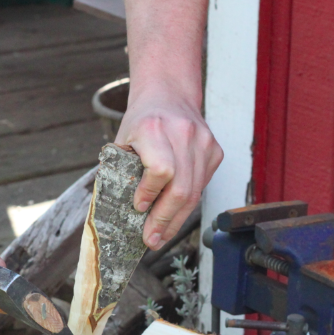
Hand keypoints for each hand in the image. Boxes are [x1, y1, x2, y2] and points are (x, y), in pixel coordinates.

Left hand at [115, 90, 222, 250]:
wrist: (169, 94)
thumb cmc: (141, 122)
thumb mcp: (123, 141)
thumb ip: (122, 171)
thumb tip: (119, 214)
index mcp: (154, 128)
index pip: (161, 170)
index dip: (150, 193)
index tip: (138, 207)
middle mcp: (184, 134)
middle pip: (180, 189)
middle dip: (164, 220)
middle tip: (151, 240)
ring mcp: (204, 143)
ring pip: (194, 194)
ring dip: (176, 221)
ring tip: (160, 237)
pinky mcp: (215, 152)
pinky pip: (201, 187)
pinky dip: (186, 205)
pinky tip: (173, 215)